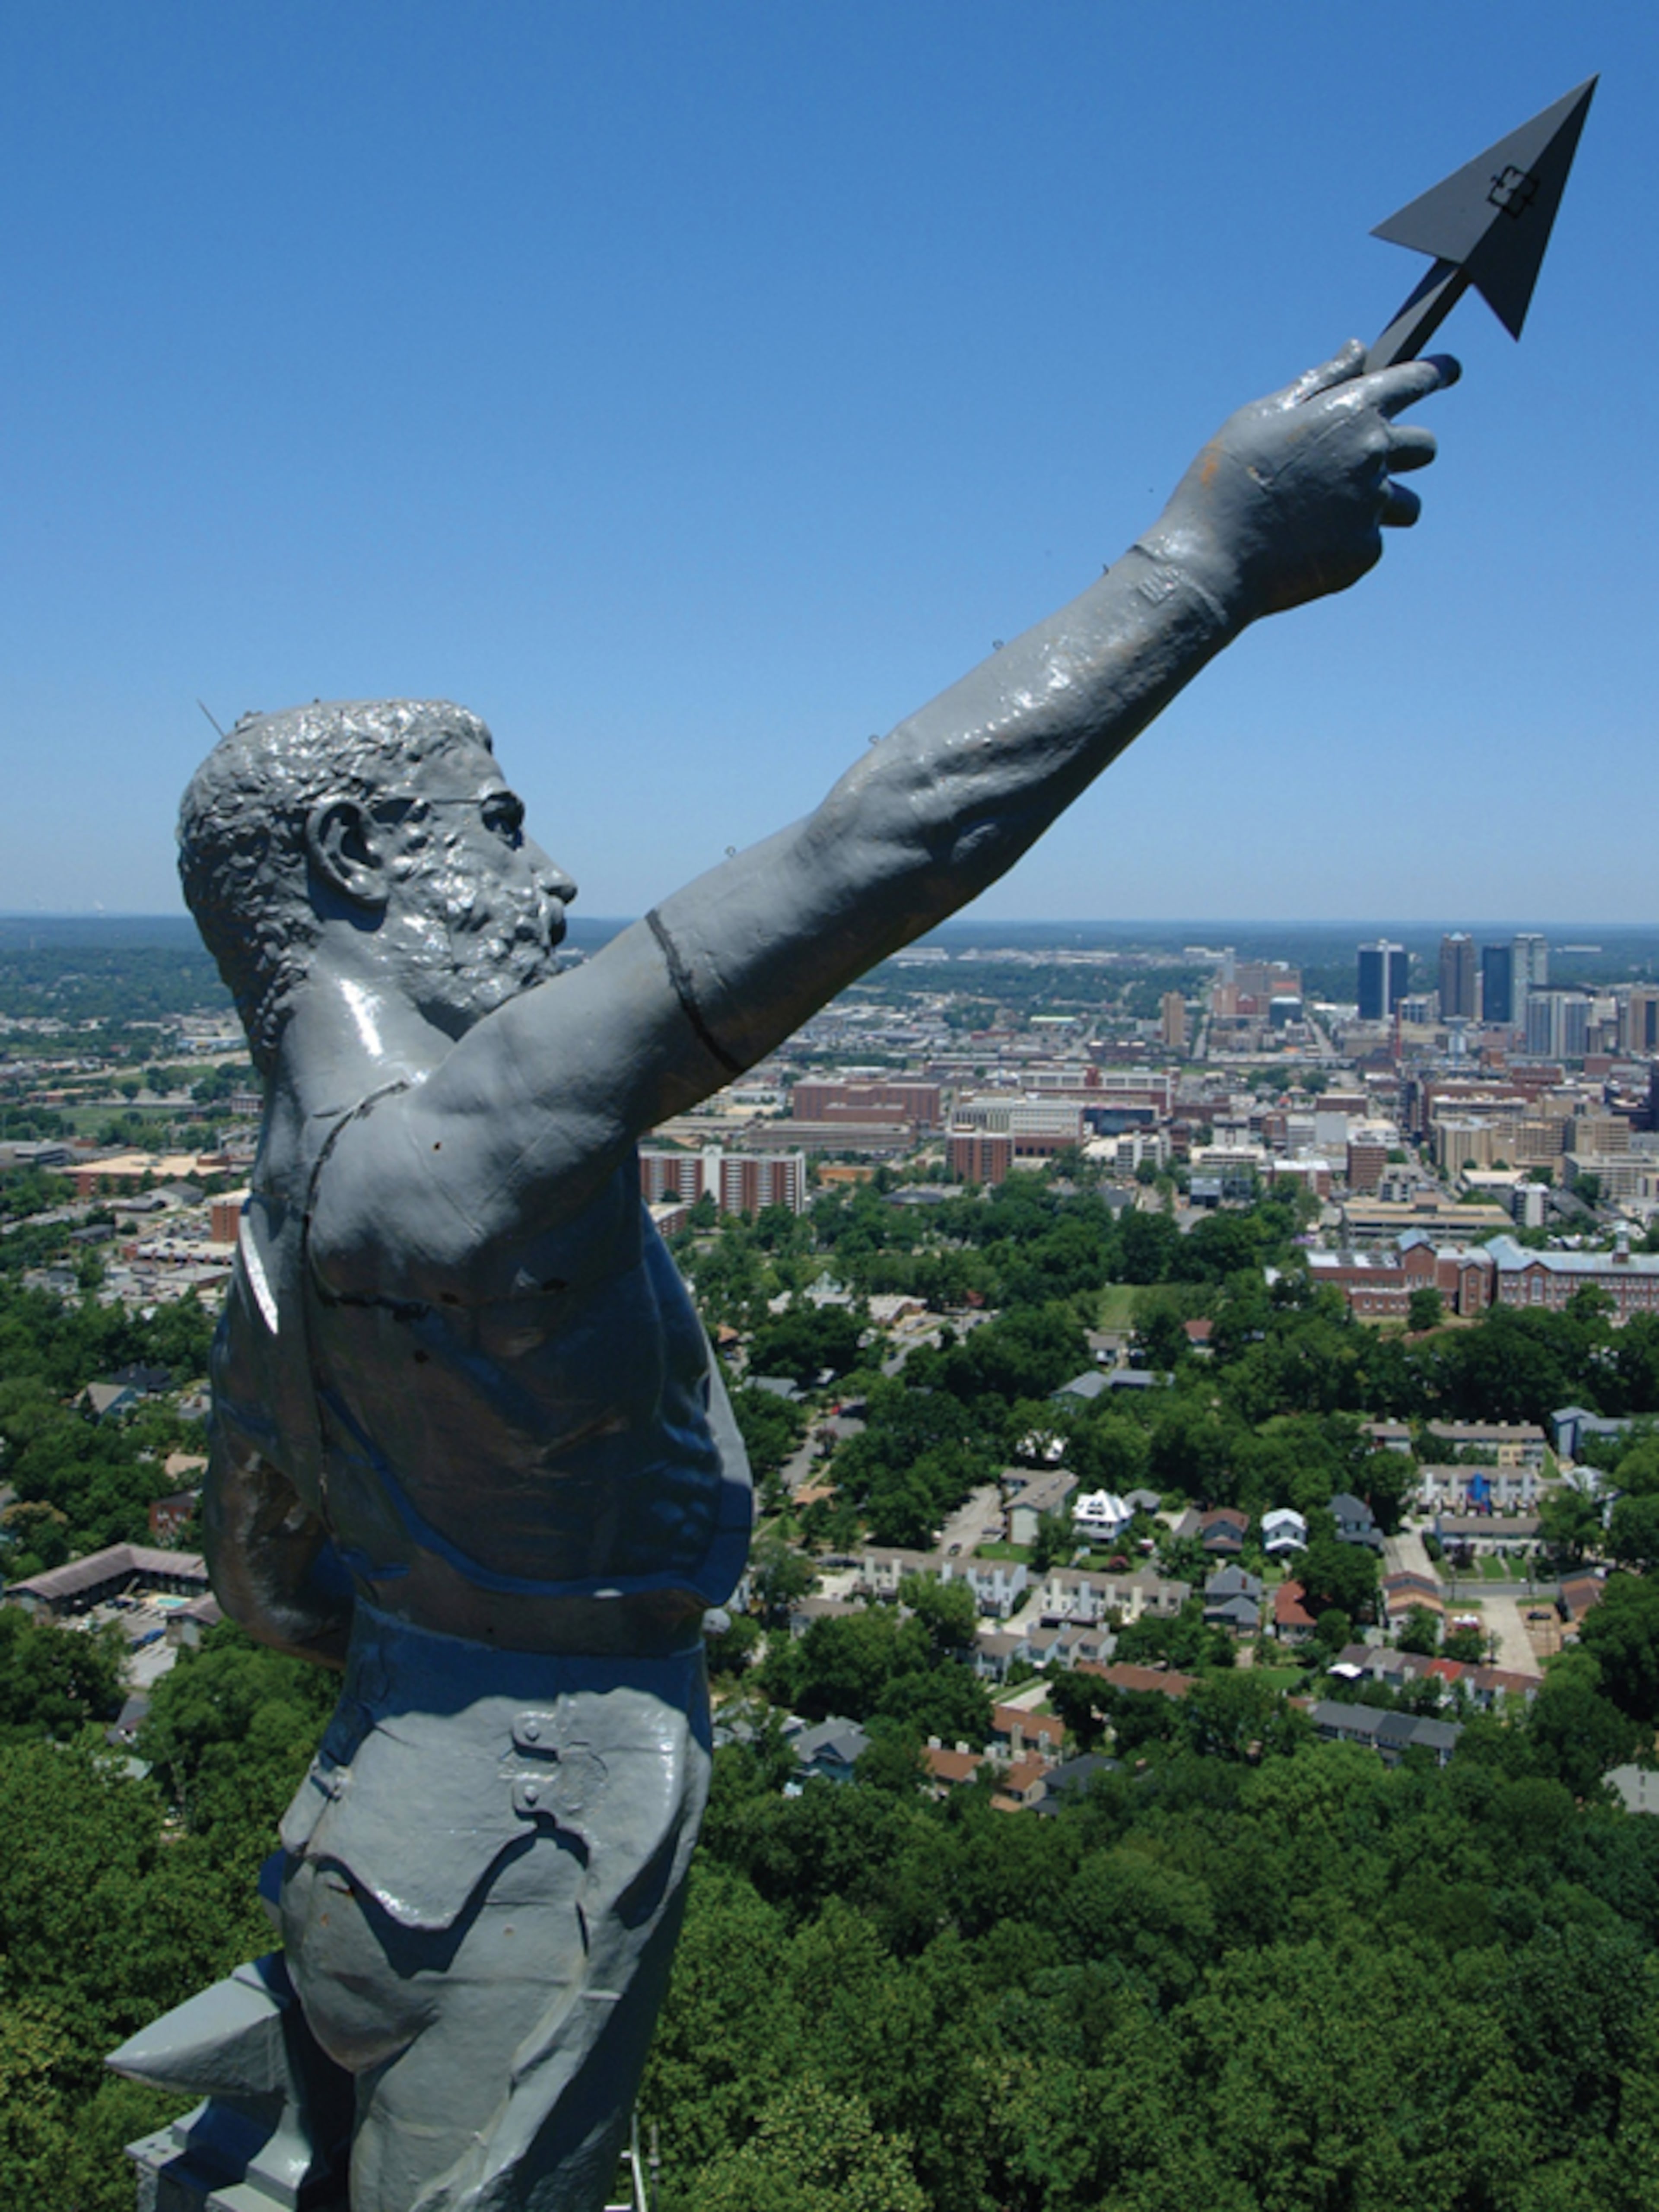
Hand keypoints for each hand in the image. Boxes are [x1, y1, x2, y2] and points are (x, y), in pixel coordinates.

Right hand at [1139, 340, 1457, 626]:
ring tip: (1330, 515)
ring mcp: (1372, 506)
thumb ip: (1316, 383)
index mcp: (1351, 411)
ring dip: (1383, 503)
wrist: (1209, 564)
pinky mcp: (1365, 552)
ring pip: (1408, 503)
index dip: (1437, 373)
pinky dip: (1347, 541)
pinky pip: (1372, 541)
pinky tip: (1306, 545)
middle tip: (1368, 462)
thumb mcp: (1259, 417)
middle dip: (1406, 450)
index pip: (1415, 380)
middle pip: (1424, 446)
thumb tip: (1357, 351)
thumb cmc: (1223, 482)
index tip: (1449, 371)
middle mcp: (1372, 455)